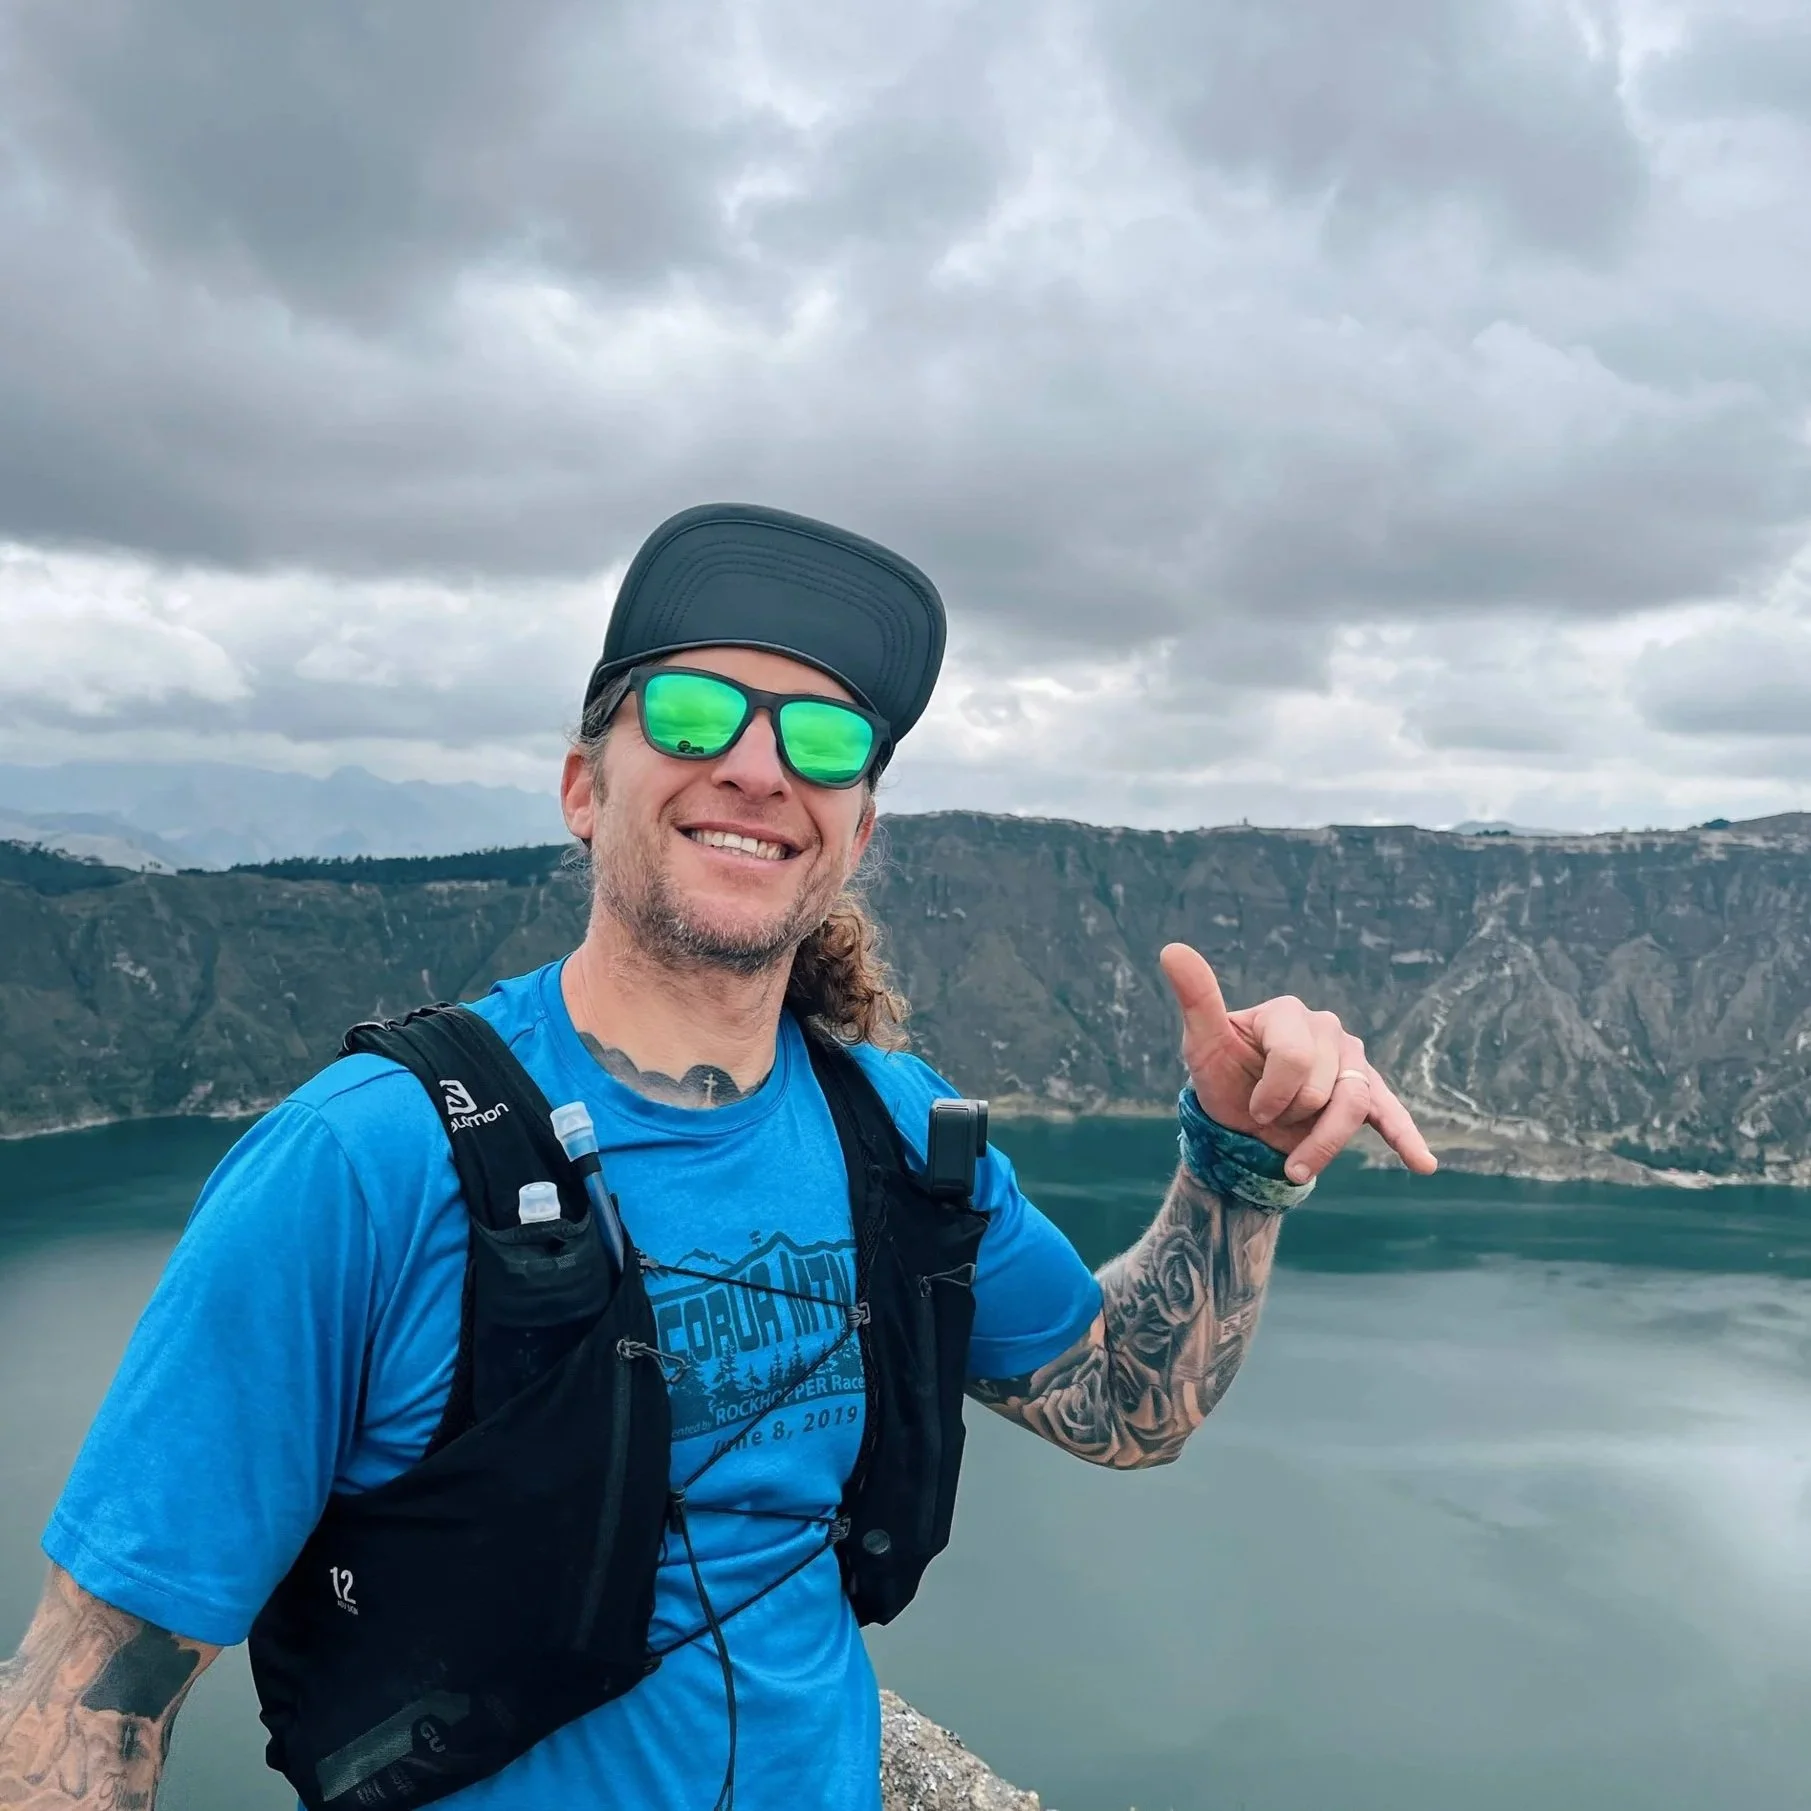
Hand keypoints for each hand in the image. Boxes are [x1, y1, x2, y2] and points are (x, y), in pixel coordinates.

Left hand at [1159, 942, 1437, 1183]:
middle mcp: (1327, 1029)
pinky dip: (1406, 1138)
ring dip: (1321, 1144)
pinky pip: (1389, 1113)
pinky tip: (1422, 1163)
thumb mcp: (1203, 1043)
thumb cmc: (1221, 1075)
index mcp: (1289, 1012)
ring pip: (1354, 1107)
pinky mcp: (1366, 1092)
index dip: (1272, 1095)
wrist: (1237, 1119)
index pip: (1295, 1059)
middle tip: (1268, 1117)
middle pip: (1325, 1089)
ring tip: (1296, 1164)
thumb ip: (1197, 998)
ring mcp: (1351, 1060)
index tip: (1251, 1106)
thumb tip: (1171, 949)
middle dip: (1290, 1117)